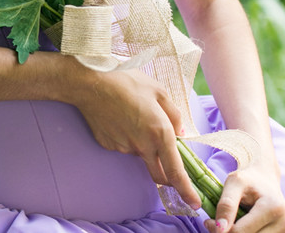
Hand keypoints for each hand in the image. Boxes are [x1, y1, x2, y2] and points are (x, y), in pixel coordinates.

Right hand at [70, 65, 202, 209]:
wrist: (90, 83)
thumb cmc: (126, 81)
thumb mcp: (158, 90)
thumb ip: (174, 114)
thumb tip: (180, 132)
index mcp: (160, 133)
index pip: (176, 172)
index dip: (187, 191)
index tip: (194, 203)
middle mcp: (142, 146)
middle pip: (159, 175)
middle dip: (168, 176)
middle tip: (170, 161)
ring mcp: (124, 148)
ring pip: (141, 156)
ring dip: (145, 147)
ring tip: (136, 117)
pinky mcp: (109, 145)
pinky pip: (125, 147)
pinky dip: (128, 138)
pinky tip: (121, 118)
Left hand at [203, 162, 284, 232]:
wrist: (266, 179)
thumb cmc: (248, 179)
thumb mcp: (234, 183)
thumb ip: (226, 204)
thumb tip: (220, 229)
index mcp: (273, 207)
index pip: (240, 232)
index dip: (220, 230)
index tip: (209, 222)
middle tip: (218, 224)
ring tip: (234, 223)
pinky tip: (246, 227)